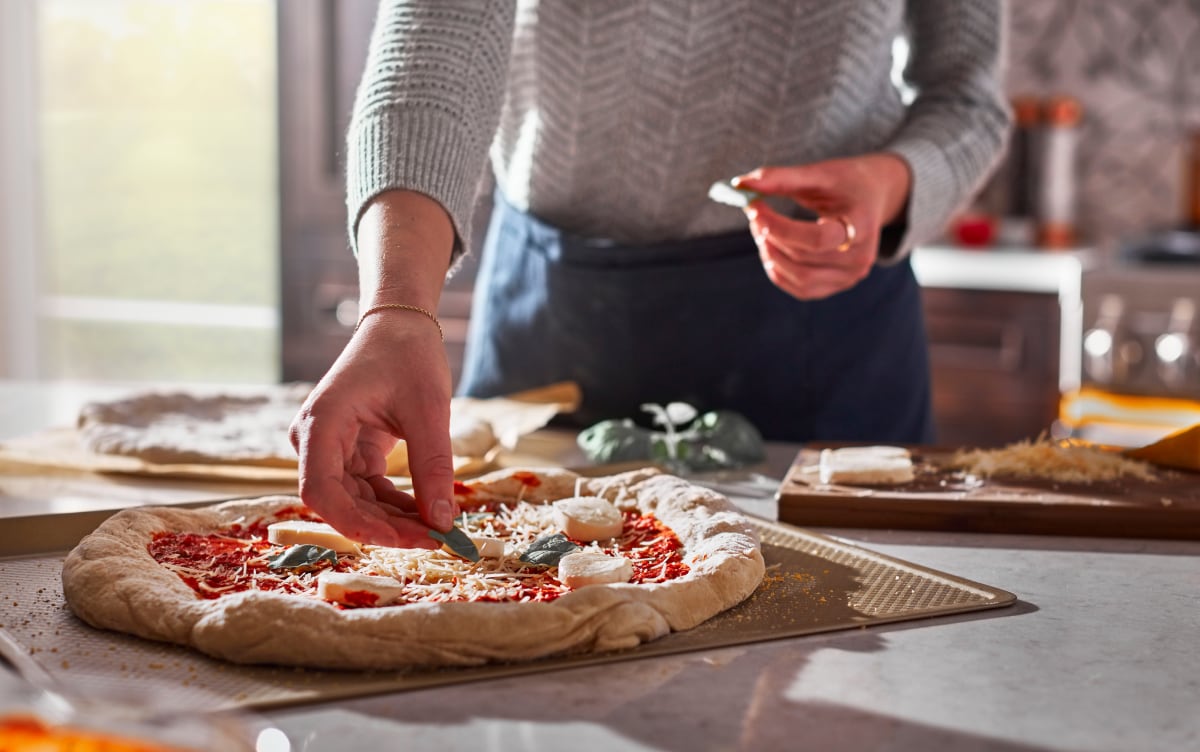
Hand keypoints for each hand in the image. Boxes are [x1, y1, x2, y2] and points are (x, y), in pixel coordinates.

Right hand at [288, 312, 457, 547]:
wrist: (399, 325)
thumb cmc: (409, 355)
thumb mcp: (429, 409)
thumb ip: (433, 466)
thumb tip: (442, 522)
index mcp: (320, 423)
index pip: (321, 492)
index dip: (360, 524)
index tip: (406, 538)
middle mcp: (314, 440)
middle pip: (339, 503)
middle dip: (387, 526)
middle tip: (436, 539)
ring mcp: (328, 448)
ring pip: (354, 502)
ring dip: (394, 520)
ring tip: (438, 530)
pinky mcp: (347, 452)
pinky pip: (367, 491)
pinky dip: (396, 505)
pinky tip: (428, 513)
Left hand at [732, 153, 911, 299]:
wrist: (871, 196)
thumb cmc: (845, 181)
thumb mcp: (818, 173)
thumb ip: (780, 178)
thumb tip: (739, 184)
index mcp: (863, 225)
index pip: (817, 239)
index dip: (780, 227)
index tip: (754, 207)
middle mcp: (861, 257)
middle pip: (803, 258)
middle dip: (770, 236)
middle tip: (754, 214)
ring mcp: (851, 276)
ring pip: (800, 278)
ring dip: (771, 255)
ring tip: (761, 231)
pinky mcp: (838, 285)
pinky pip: (802, 289)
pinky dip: (779, 272)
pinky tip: (770, 249)